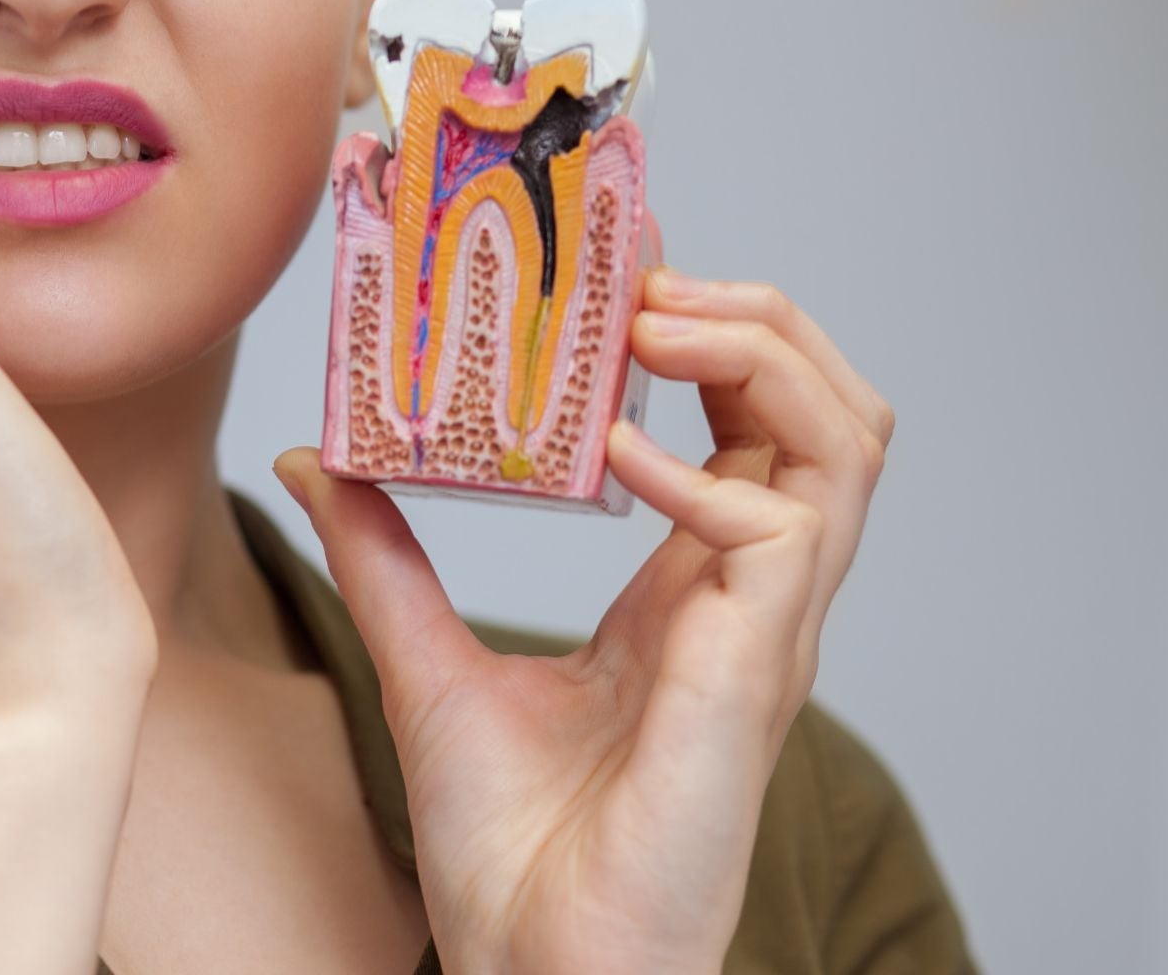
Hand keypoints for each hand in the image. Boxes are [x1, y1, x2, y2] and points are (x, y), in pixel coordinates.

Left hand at [273, 211, 894, 972]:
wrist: (532, 969)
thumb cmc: (510, 850)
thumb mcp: (426, 664)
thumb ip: (387, 557)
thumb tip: (322, 457)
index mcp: (694, 588)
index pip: (750, 419)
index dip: (708, 329)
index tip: (624, 262)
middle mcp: (749, 598)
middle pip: (828, 407)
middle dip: (752, 318)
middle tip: (645, 288)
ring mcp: (764, 635)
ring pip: (845, 443)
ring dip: (757, 358)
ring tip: (651, 332)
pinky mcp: (750, 677)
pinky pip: (775, 530)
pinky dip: (703, 471)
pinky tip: (612, 459)